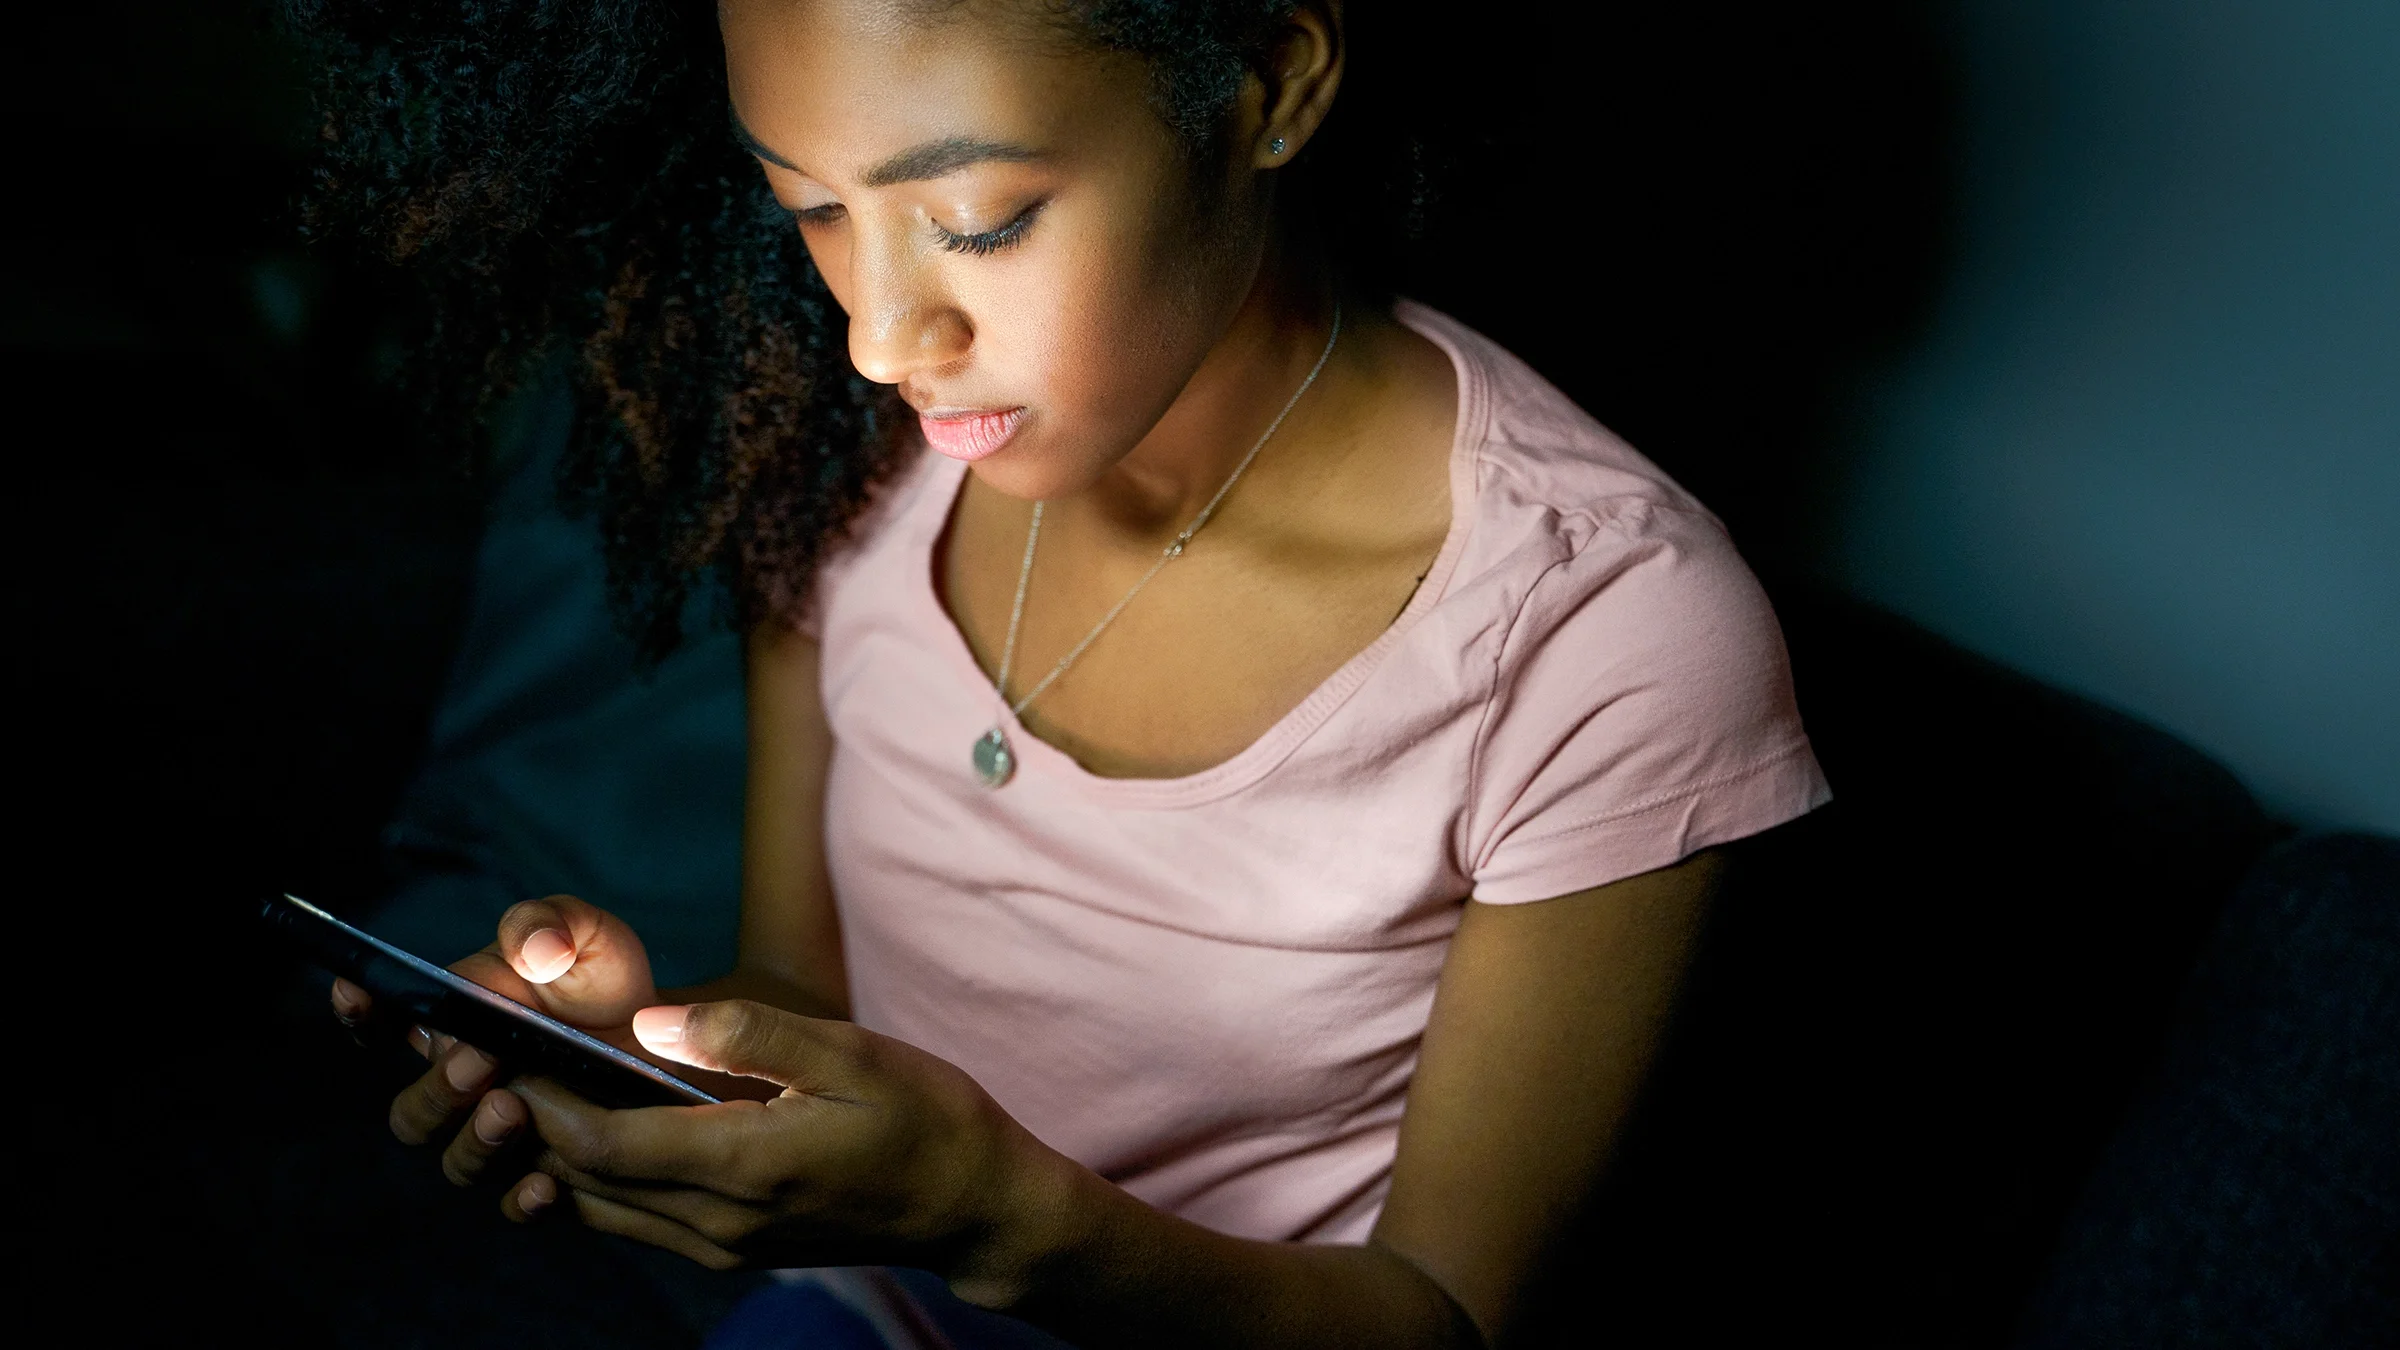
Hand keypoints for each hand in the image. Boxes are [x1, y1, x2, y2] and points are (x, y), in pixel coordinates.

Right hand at [328, 895, 658, 1184]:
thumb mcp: (587, 935)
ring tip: (511, 1109)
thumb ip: (548, 926)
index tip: (354, 991)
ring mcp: (499, 1135)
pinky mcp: (545, 1172)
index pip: (384, 1025)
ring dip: (474, 1142)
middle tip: (481, 1061)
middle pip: (414, 1112)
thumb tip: (530, 949)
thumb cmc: (606, 979)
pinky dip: (522, 1201)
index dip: (360, 1013)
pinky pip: (514, 1205)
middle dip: (438, 1090)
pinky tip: (544, 1186)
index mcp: (454, 1022)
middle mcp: (462, 1088)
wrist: (666, 1035)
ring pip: (456, 1162)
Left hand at [496, 1000, 1069, 1294]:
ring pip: (602, 1208)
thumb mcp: (849, 1053)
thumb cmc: (924, 1116)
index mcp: (745, 1166)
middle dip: (529, 1124)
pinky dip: (597, 1178)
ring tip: (522, 1088)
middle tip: (486, 1062)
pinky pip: (637, 1219)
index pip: (605, 1144)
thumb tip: (651, 1021)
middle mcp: (720, 1221)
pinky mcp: (733, 1248)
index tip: (500, 1048)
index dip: (540, 1102)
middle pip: (586, 1180)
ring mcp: (724, 1244)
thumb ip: (748, 1035)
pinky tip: (589, 1129)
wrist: (972, 1205)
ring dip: (555, 1155)